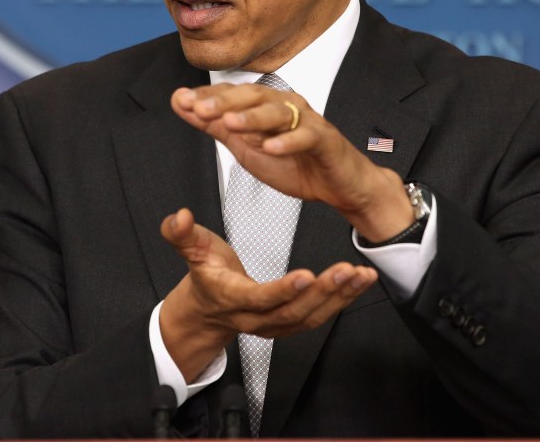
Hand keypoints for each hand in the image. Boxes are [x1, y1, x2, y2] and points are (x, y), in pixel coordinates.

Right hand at [158, 208, 377, 381]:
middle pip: (292, 312)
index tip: (305, 275)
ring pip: (311, 317)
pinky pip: (320, 315)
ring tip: (360, 276)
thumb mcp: (190, 249)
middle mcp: (257, 318)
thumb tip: (179, 216)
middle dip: (322, 292)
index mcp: (233, 298)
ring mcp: (276, 324)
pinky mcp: (292, 322)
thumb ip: (181, 233)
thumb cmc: (207, 275)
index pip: (259, 298)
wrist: (209, 309)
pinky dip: (343, 299)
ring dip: (339, 297)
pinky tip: (360, 281)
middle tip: (346, 271)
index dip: (282, 290)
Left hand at [171, 83, 413, 240]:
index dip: (207, 96)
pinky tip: (272, 147)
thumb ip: (215, 125)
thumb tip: (181, 103)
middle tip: (199, 108)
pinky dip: (289, 141)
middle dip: (225, 101)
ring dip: (253, 117)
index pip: (233, 94)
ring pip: (278, 112)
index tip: (181, 101)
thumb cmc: (293, 162)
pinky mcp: (326, 139)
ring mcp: (307, 120)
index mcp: (265, 104)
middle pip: (254, 96)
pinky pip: (307, 137)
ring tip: (231, 123)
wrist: (338, 185)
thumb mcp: (246, 146)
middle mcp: (286, 104)